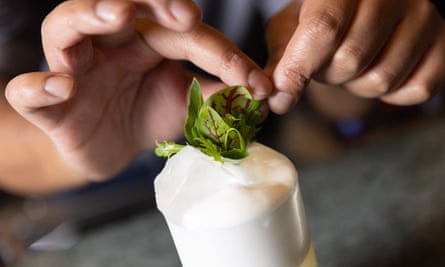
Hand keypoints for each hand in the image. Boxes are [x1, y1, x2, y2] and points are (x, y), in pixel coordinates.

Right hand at [5, 0, 271, 180]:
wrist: (111, 149)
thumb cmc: (147, 117)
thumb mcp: (188, 106)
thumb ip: (219, 96)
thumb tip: (261, 94)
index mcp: (146, 42)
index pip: (184, 35)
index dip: (221, 54)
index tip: (255, 82)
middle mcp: (109, 45)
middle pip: (119, 6)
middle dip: (151, 2)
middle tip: (184, 13)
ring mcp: (74, 70)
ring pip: (67, 27)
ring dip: (89, 15)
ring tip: (116, 13)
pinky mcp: (49, 106)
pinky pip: (30, 90)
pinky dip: (39, 87)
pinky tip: (61, 87)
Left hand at [265, 0, 444, 113]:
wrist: (364, 9)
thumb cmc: (321, 18)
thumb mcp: (291, 29)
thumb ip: (280, 60)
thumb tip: (277, 99)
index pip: (324, 28)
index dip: (298, 68)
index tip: (283, 92)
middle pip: (350, 60)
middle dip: (328, 75)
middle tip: (327, 63)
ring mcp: (424, 16)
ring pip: (382, 80)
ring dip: (357, 86)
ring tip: (355, 64)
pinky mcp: (444, 42)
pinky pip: (417, 89)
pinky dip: (393, 94)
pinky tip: (380, 69)